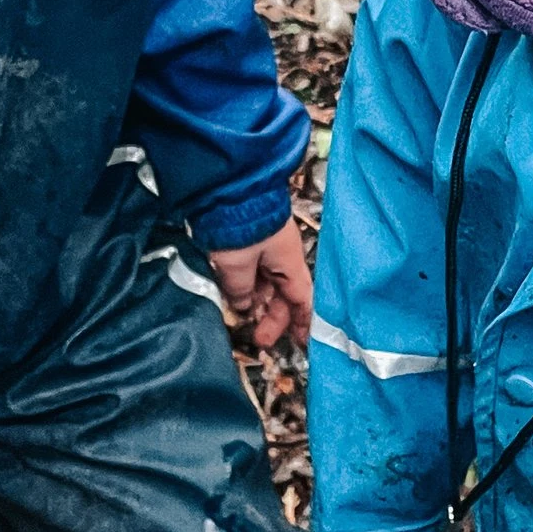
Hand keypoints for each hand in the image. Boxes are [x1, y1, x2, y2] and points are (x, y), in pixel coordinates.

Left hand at [208, 221, 311, 349]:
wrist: (228, 188)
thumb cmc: (240, 228)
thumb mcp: (238, 267)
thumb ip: (241, 291)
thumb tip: (244, 305)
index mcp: (290, 263)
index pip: (303, 300)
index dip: (304, 323)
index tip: (303, 343)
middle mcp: (283, 256)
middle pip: (284, 294)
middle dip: (274, 317)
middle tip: (260, 339)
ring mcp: (268, 246)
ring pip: (268, 282)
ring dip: (259, 301)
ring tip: (244, 316)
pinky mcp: (252, 239)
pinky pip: (256, 270)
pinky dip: (249, 285)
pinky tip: (236, 294)